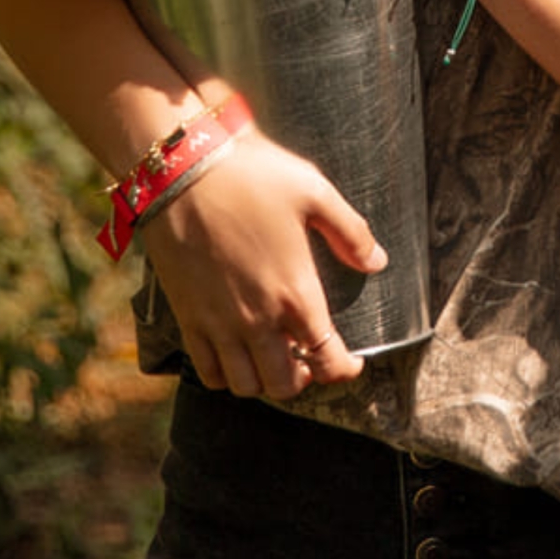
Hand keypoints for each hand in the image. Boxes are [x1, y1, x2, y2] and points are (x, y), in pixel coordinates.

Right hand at [142, 133, 385, 399]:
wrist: (182, 172)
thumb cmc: (252, 177)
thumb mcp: (313, 191)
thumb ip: (350, 231)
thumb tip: (377, 261)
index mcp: (295, 292)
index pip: (327, 358)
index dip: (345, 369)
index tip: (351, 363)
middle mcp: (258, 319)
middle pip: (285, 384)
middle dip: (304, 378)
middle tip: (309, 355)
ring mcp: (219, 324)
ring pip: (247, 386)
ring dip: (265, 380)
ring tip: (273, 354)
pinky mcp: (188, 319)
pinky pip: (208, 372)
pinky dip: (225, 375)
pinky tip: (236, 352)